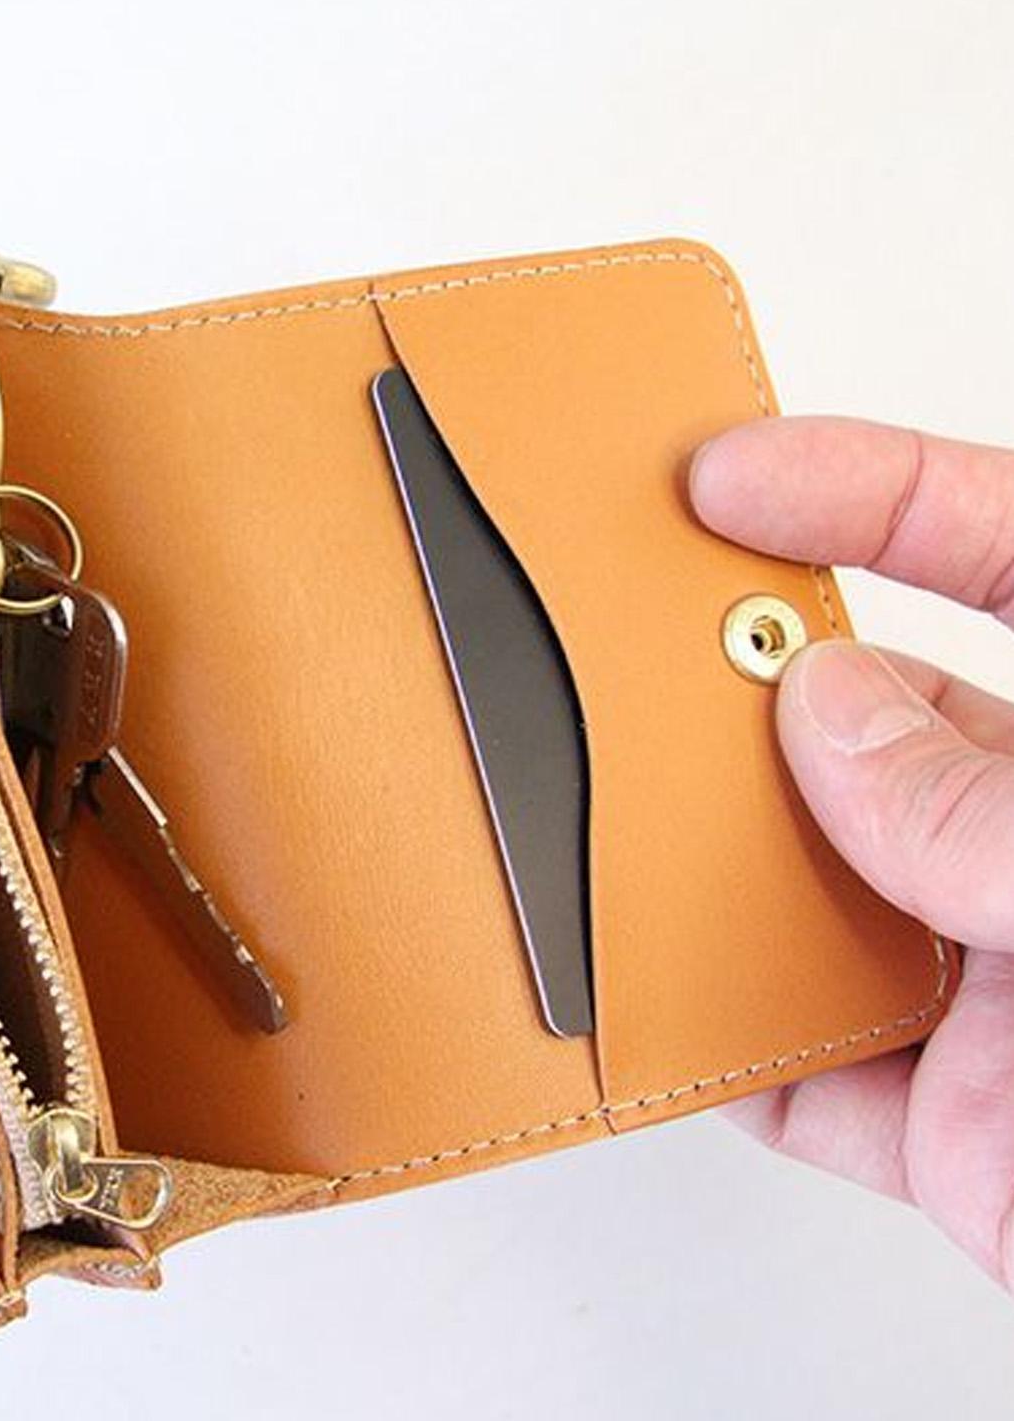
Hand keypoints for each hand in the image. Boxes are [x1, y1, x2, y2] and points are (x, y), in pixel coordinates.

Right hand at [691, 415, 1013, 1290]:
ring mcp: (1006, 977)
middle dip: (756, 684)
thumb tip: (834, 718)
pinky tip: (672, 1014)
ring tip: (621, 826)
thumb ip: (997, 813)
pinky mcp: (959, 1118)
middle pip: (879, 722)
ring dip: (723, 870)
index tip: (733, 480)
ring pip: (826, 886)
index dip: (870, 492)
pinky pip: (809, 1067)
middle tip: (642, 653)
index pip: (1008, 556)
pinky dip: (733, 1051)